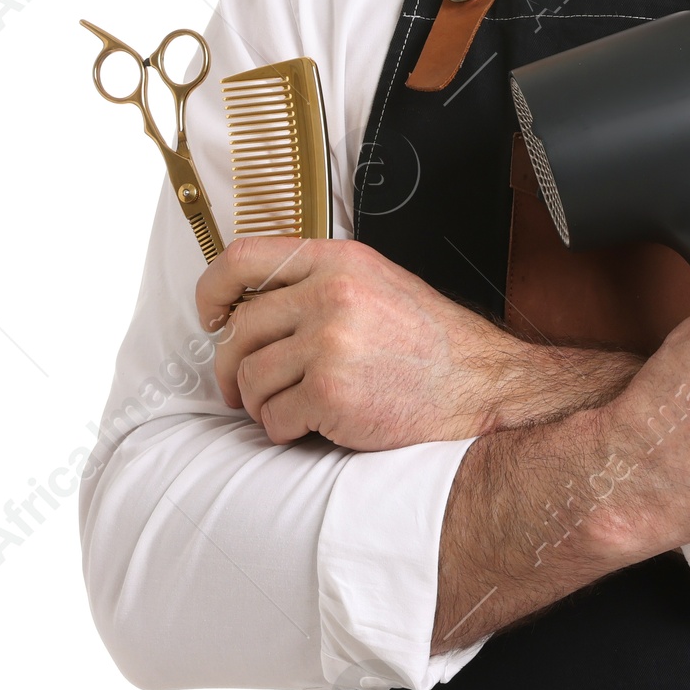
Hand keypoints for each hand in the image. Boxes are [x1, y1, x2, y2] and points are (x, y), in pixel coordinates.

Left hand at [195, 236, 642, 450]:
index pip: (243, 258)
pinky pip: (273, 419)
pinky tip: (315, 425)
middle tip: (242, 389)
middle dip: (232, 369)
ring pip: (250, 379)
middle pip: (239, 331)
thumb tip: (253, 304)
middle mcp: (331, 294)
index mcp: (339, 261)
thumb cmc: (429, 344)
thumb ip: (321, 282)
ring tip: (293, 408)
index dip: (212, 289)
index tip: (209, 315)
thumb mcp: (378, 285)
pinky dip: (285, 431)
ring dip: (262, 405)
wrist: (480, 386)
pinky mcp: (331, 392)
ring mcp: (330, 342)